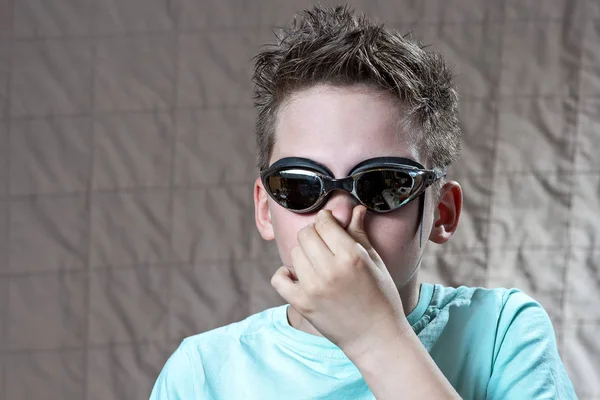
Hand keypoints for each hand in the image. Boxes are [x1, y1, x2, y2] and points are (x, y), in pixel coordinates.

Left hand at [271, 205, 410, 359]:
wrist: (376, 337)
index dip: (327, 220)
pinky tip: (298, 275)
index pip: (324, 222)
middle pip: (306, 234)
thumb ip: (360, 233)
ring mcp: (313, 288)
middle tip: (325, 244)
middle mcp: (330, 270)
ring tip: (318, 263)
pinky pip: (278, 278)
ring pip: (294, 252)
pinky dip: (285, 274)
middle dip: (314, 234)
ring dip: (304, 253)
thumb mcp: (375, 262)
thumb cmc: (381, 297)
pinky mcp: (302, 304)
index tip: (331, 225)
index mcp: (351, 256)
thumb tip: (356, 208)